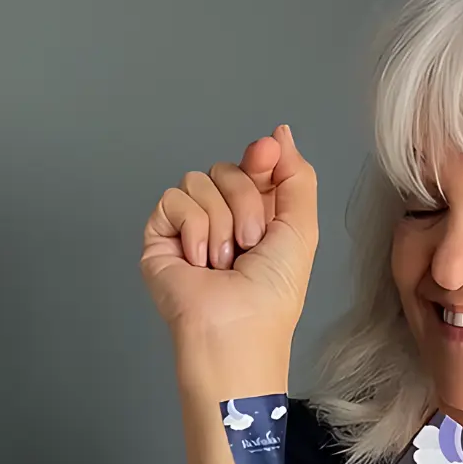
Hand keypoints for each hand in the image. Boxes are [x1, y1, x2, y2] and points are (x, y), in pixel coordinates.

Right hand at [139, 125, 318, 354]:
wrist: (234, 329)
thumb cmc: (271, 296)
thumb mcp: (301, 230)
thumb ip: (298, 178)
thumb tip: (279, 134)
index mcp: (260, 218)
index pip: (255, 167)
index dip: (261, 160)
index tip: (266, 160)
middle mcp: (224, 219)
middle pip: (227, 170)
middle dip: (244, 204)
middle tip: (250, 244)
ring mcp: (190, 227)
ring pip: (199, 181)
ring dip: (219, 223)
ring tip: (223, 262)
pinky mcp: (160, 235)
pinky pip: (173, 199)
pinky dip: (192, 229)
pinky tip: (199, 261)